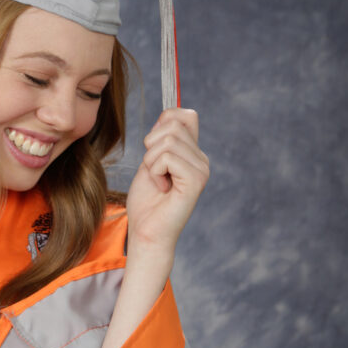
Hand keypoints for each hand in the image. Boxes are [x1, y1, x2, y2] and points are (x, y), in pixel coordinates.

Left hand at [126, 108, 209, 258]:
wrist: (146, 233)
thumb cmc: (146, 203)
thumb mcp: (149, 163)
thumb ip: (159, 140)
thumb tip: (167, 114)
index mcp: (192, 154)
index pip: (184, 115)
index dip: (163, 123)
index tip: (152, 149)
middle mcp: (201, 159)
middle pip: (171, 125)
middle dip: (150, 147)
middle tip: (153, 172)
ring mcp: (201, 169)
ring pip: (167, 140)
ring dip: (151, 162)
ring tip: (157, 182)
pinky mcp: (196, 180)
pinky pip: (167, 157)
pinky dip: (155, 171)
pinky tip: (161, 188)